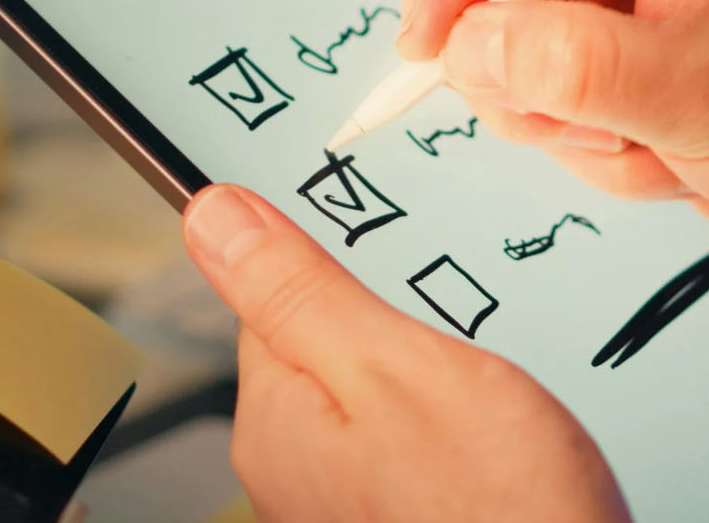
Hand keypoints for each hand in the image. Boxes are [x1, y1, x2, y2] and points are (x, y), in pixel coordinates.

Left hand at [181, 184, 629, 522]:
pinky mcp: (396, 519)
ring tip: (481, 393)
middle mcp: (290, 475)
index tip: (391, 258)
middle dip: (393, 327)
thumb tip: (213, 215)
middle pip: (326, 349)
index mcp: (274, 422)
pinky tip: (491, 439)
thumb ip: (301, 290)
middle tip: (455, 338)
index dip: (340, 265)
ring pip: (374, 398)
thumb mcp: (396, 365)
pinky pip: (409, 447)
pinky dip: (449, 429)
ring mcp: (342, 507)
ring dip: (428, 378)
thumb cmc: (496, 510)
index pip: (273, 299)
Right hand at [398, 0, 708, 269]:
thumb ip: (584, 66)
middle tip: (582, 117)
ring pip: (503, 51)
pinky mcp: (612, 64)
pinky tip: (664, 158)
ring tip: (654, 141)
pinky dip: (586, 150)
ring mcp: (616, 3)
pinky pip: (537, 104)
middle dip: (520, 62)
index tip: (434, 36)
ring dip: (564, 121)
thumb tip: (472, 49)